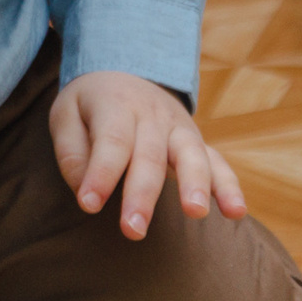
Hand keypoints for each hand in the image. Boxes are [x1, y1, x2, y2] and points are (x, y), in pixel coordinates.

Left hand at [49, 70, 244, 240]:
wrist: (125, 71)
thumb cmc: (90, 105)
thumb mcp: (66, 114)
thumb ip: (72, 152)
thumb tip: (86, 190)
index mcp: (116, 104)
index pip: (111, 141)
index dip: (101, 173)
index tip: (89, 204)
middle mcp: (152, 115)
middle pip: (150, 155)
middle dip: (143, 194)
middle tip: (133, 230)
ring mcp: (179, 127)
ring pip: (191, 155)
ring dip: (195, 184)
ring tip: (195, 213)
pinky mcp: (196, 142)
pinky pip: (217, 162)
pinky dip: (228, 186)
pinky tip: (235, 212)